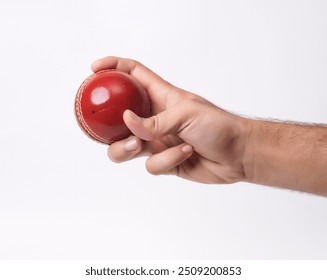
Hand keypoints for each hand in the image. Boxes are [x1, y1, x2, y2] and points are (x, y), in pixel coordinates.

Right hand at [91, 56, 247, 183]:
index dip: (113, 67)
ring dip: (129, 149)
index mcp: (161, 97)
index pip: (133, 74)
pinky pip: (151, 166)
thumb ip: (155, 121)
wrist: (237, 155)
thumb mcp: (187, 114)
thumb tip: (127, 120)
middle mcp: (154, 118)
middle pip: (118, 117)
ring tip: (143, 146)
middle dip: (110, 127)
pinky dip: (166, 161)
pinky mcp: (164, 161)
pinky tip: (185, 155)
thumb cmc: (219, 126)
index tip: (94, 70)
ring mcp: (157, 140)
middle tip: (118, 131)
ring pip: (125, 147)